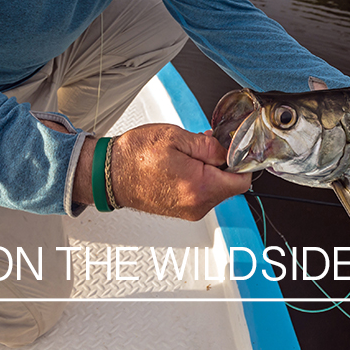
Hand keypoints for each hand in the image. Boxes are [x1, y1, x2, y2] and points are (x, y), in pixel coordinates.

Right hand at [98, 124, 251, 220]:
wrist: (108, 174)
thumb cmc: (135, 155)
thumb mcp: (177, 137)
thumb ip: (210, 146)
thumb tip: (229, 152)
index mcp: (200, 187)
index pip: (242, 181)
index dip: (242, 161)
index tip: (233, 148)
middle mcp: (197, 206)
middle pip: (229, 185)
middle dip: (222, 163)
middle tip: (203, 145)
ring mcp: (189, 211)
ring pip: (216, 188)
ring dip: (209, 170)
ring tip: (186, 154)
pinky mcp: (181, 211)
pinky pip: (201, 194)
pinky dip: (198, 179)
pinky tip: (182, 165)